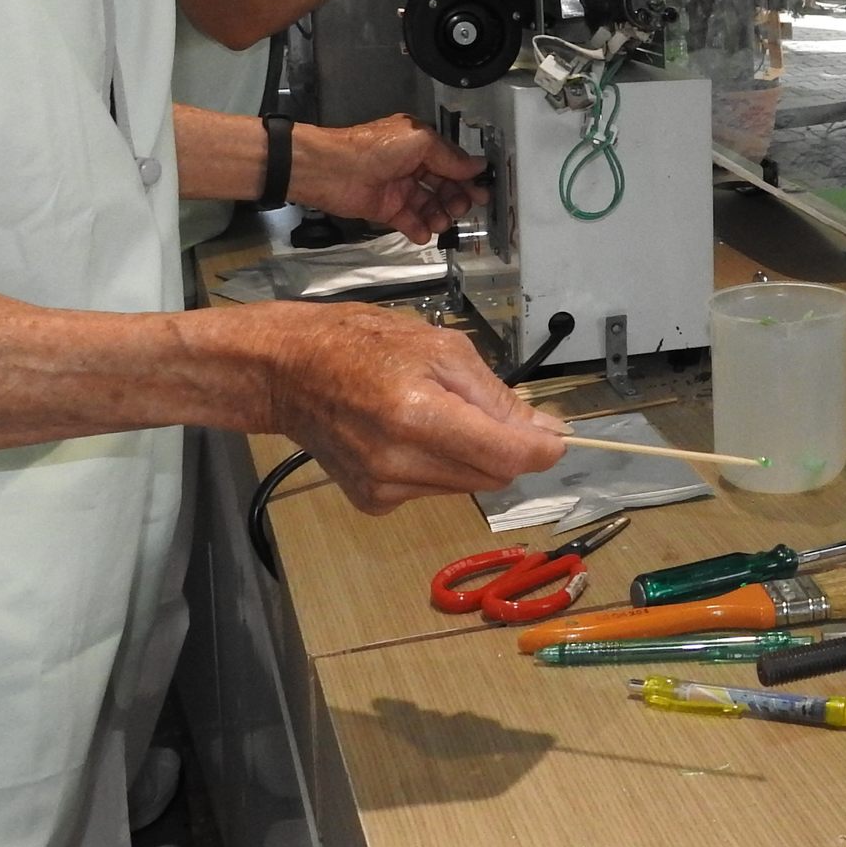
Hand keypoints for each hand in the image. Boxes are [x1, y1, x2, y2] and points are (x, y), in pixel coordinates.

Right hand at [247, 302, 567, 510]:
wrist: (289, 371)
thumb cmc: (364, 344)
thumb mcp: (441, 349)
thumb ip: (497, 396)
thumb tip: (546, 431)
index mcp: (417, 414)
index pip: (506, 456)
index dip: (542, 449)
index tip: (556, 436)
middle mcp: (398, 461)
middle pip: (493, 476)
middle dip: (505, 447)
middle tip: (485, 409)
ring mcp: (382, 487)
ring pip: (466, 486)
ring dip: (470, 457)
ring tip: (437, 416)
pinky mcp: (372, 502)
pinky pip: (433, 490)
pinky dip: (438, 467)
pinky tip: (410, 437)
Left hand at [293, 116, 485, 241]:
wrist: (332, 170)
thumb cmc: (373, 149)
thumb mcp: (420, 142)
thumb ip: (450, 157)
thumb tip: (477, 165)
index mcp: (420, 144)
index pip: (452, 162)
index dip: (467, 177)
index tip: (482, 192)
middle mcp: (412, 166)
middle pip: (444, 186)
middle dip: (456, 198)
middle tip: (463, 208)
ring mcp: (399, 189)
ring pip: (429, 206)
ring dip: (440, 216)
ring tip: (441, 223)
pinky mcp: (386, 210)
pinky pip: (410, 222)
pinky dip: (419, 229)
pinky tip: (424, 233)